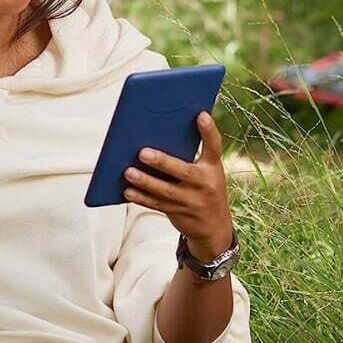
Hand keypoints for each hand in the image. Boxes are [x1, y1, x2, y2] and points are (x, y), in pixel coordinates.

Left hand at [122, 111, 233, 259]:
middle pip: (183, 171)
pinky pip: (156, 204)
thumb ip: (192, 155)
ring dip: (145, 182)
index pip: (214, 146)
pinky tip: (127, 190)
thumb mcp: (207, 171)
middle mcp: (205, 184)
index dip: (209, 131)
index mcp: (213, 168)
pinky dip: (140, 198)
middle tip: (142, 152)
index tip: (201, 115)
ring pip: (165, 191)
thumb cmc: (205, 188)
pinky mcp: (177, 213)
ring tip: (128, 171)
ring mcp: (191, 201)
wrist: (215, 227)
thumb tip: (161, 132)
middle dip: (162, 162)